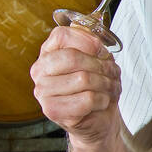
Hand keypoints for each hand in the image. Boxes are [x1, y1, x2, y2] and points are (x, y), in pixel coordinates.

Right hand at [31, 26, 122, 148]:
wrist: (98, 119)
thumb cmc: (97, 87)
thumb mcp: (98, 59)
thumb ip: (93, 42)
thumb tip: (93, 32)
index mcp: (48, 53)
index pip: (62, 34)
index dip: (88, 40)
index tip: (101, 51)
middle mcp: (40, 70)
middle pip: (73, 57)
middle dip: (100, 65)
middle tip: (112, 73)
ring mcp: (42, 91)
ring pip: (83, 79)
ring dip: (106, 84)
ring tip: (110, 88)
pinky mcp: (52, 110)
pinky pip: (87, 99)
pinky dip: (102, 100)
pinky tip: (101, 102)